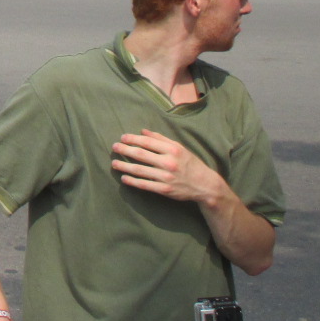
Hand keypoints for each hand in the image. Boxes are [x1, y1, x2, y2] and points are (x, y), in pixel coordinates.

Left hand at [111, 130, 225, 205]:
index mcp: (173, 149)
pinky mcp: (164, 189)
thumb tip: (143, 131)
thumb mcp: (180, 148)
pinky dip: (132, 181)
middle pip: (141, 155)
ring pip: (140, 170)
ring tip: (114, 163)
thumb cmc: (190, 163)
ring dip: (125, 166)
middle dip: (125, 150)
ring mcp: (166, 177)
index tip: (122, 137)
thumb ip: (161, 139)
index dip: (133, 139)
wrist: (204, 185)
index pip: (148, 142)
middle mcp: (169, 162)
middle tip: (114, 147)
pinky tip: (124, 178)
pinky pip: (144, 185)